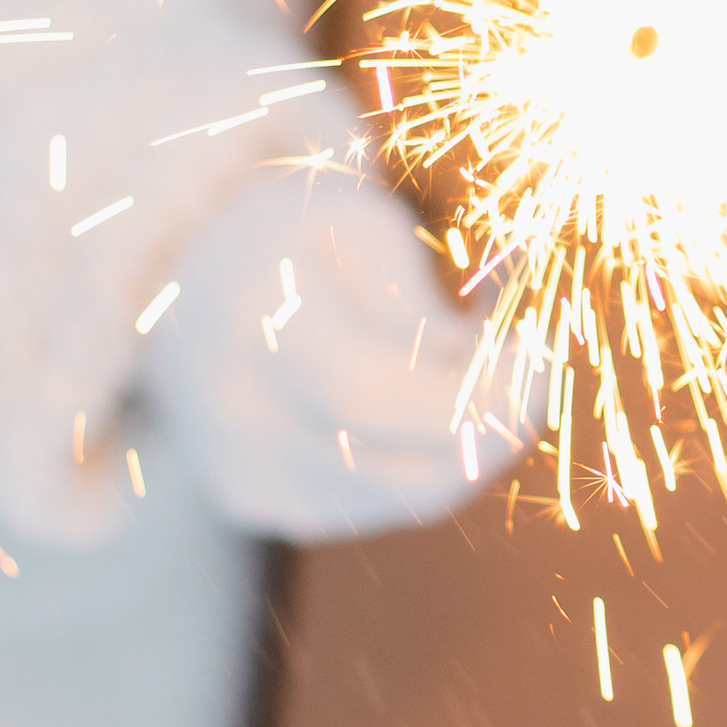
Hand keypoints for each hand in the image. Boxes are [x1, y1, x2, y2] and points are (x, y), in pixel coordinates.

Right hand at [155, 165, 527, 542]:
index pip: (374, 397)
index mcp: (248, 323)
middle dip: (500, 423)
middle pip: (408, 469)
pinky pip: (380, 499)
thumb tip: (492, 373)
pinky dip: (428, 453)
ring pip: (408, 495)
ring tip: (479, 361)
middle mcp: (234, 417)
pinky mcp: (259, 502)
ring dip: (474, 438)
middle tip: (538, 363)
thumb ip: (420, 303)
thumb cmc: (294, 234)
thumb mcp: (359, 224)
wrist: (182, 279)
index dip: (477, 389)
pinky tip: (428, 393)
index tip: (543, 345)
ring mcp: (241, 474)